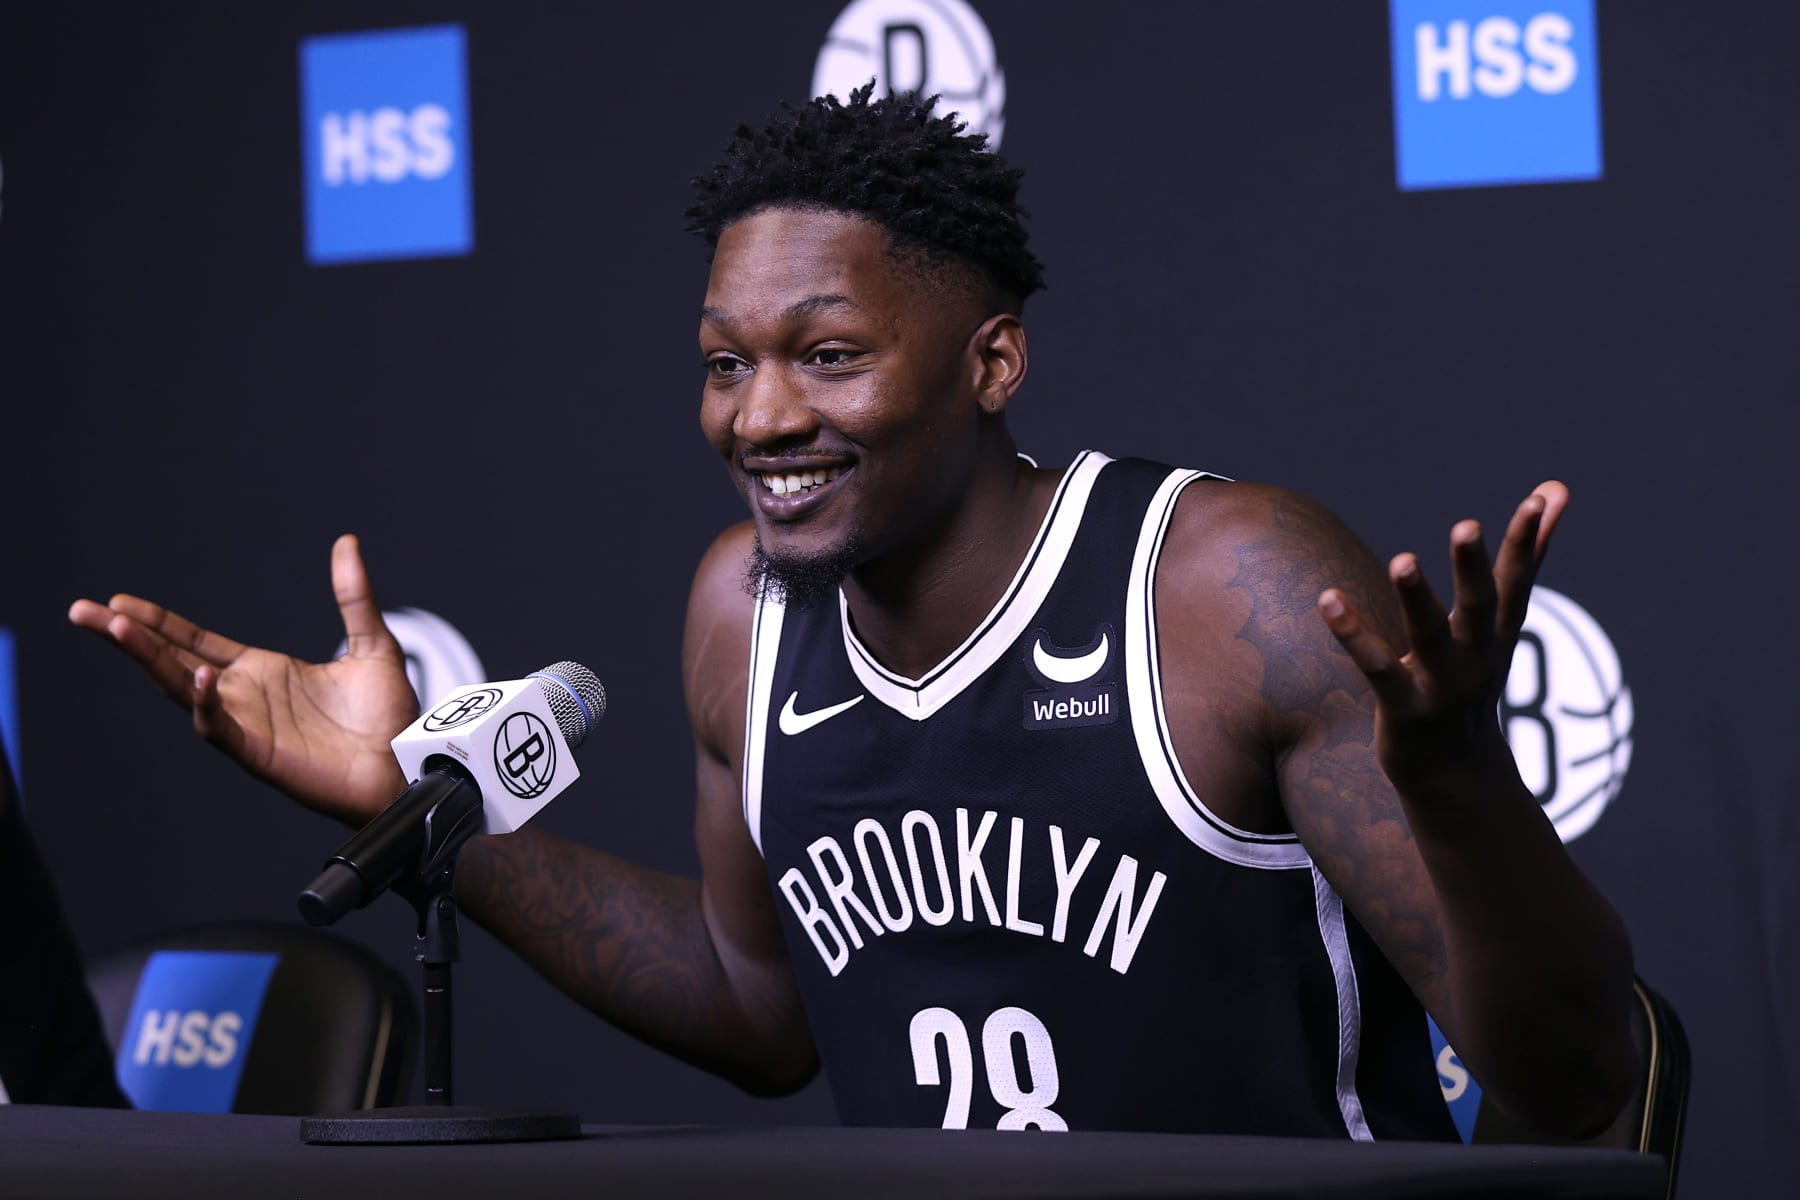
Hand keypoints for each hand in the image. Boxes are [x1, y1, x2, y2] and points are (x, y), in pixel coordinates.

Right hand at [68, 535, 418, 827]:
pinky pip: (221, 729)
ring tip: (119, 630)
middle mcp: (245, 697)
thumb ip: (354, 595)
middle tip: (83, 611)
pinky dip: (206, 706)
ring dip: (152, 662)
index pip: (196, 642)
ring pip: (184, 690)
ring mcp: (248, 725)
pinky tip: (198, 679)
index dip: (158, 623)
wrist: (408, 765)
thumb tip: (347, 543)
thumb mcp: (372, 643)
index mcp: (262, 672)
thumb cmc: (388, 718)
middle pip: (173, 661)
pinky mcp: (260, 753)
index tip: (120, 602)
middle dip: (129, 637)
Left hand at [1316, 482, 1568, 799]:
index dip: (1529, 541)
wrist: (1457, 776)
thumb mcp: (1501, 624)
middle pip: (1479, 607)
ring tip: (1403, 560)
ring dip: (1417, 599)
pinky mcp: (1404, 707)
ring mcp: (1441, 685)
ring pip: (1428, 637)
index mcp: (1498, 633)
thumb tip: (1557, 487)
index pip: (1517, 581)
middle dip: (1473, 567)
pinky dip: (1353, 634)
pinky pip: (1376, 667)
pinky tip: (1328, 599)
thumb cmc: (1472, 680)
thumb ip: (1525, 557)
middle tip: (1466, 525)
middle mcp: (1476, 657)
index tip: (1541, 497)